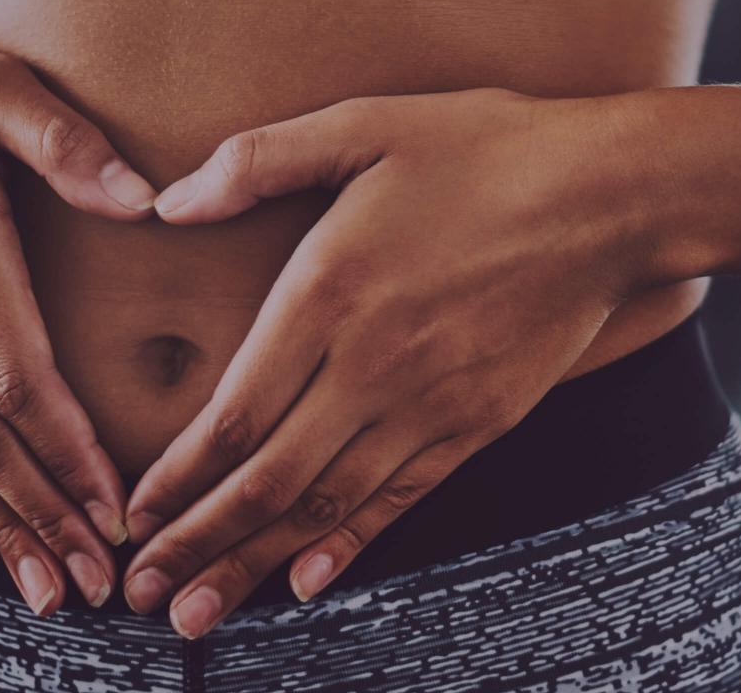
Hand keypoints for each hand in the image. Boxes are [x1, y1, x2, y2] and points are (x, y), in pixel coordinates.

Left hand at [121, 87, 672, 636]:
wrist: (612, 196)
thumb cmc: (487, 148)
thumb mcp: (366, 124)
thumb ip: (259, 160)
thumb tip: (167, 203)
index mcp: (329, 293)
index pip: (232, 415)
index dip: (172, 480)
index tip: (129, 519)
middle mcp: (372, 365)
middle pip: (266, 481)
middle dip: (195, 545)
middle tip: (139, 597)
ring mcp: (430, 403)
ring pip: (327, 506)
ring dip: (255, 564)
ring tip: (199, 616)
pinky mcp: (479, 421)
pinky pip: (401, 498)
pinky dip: (349, 545)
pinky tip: (307, 580)